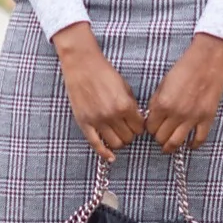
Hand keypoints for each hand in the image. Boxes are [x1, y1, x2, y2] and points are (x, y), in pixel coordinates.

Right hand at [52, 23, 144, 161]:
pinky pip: (96, 144)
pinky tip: (110, 157)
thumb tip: (137, 121)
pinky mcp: (84, 123)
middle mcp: (112, 115)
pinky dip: (105, 153)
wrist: (82, 65)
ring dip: (120, 142)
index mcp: (124, 105)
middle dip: (130, 135)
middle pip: (128, 138)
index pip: (139, 128)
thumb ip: (132, 106)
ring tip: (118, 135)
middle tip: (127, 129)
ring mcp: (97, 120)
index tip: (136, 124)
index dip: (139, 127)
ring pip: (115, 144)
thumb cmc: (104, 73)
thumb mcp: (125, 87)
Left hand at [147, 34, 222, 153]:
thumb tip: (152, 117)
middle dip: (159, 138)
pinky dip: (193, 145)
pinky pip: (199, 139)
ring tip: (169, 147)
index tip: (153, 127)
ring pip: (176, 143)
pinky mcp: (207, 118)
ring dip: (171, 147)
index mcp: (162, 104)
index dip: (150, 129)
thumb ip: (156, 102)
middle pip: (162, 137)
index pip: (150, 127)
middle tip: (161, 136)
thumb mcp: (163, 83)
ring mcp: (192, 118)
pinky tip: (189, 144)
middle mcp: (176, 114)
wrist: (207, 60)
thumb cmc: (184, 68)